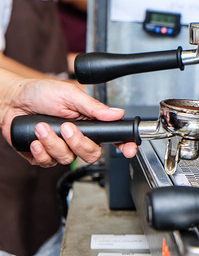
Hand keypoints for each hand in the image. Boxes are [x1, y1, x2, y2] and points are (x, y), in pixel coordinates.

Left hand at [0, 74, 137, 166]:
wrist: (12, 99)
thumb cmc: (42, 93)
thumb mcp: (70, 95)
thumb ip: (94, 107)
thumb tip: (116, 113)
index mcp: (90, 123)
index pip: (112, 138)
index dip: (124, 145)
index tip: (129, 149)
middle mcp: (78, 138)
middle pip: (91, 154)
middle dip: (78, 143)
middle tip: (67, 127)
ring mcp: (62, 148)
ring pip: (68, 159)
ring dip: (53, 143)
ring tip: (42, 126)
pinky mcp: (44, 156)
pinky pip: (48, 162)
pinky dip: (41, 151)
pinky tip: (35, 138)